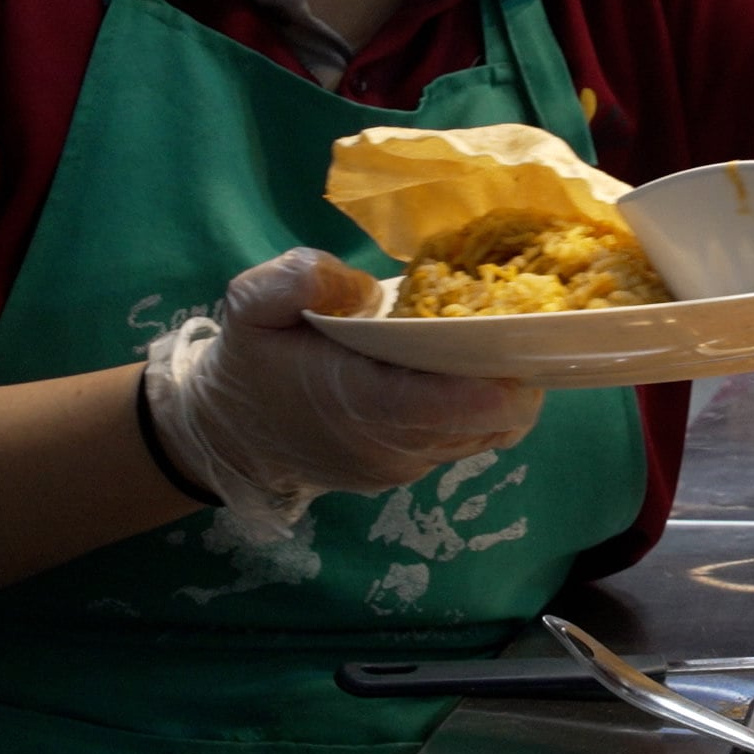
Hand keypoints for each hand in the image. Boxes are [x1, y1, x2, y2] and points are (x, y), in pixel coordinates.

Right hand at [139, 250, 541, 525]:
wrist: (231, 435)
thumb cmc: (251, 361)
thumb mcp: (250, 304)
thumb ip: (296, 280)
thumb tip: (360, 286)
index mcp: (358, 402)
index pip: (445, 406)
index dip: (496, 381)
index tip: (522, 342)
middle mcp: (391, 447)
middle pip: (485, 420)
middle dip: (513, 374)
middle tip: (519, 323)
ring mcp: (404, 468)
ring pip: (486, 433)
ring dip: (501, 391)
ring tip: (496, 342)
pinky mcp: (410, 472)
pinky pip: (467, 440)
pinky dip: (479, 406)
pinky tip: (468, 368)